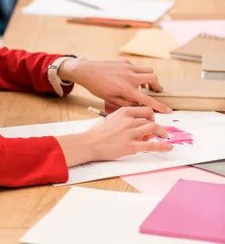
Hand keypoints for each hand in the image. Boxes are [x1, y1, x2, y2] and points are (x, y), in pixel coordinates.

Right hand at [56, 107, 172, 167]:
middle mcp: (128, 120)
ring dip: (160, 133)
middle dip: (157, 125)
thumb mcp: (110, 118)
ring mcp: (130, 133)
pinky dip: (162, 146)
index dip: (151, 115)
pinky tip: (168, 147)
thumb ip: (123, 119)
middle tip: (158, 131)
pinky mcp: (131, 146)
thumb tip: (133, 123)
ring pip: (153, 128)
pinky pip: (151, 145)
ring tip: (163, 138)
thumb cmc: (97, 132)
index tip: (151, 120)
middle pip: (150, 118)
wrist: (89, 143)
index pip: (144, 109)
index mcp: (123, 112)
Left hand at [58, 58, 171, 113]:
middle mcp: (130, 76)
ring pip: (148, 70)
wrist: (87, 70)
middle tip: (154, 91)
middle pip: (154, 78)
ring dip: (150, 77)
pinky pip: (137, 66)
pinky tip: (131, 77)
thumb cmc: (97, 87)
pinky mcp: (125, 61)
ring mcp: (128, 67)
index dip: (159, 106)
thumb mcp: (111, 99)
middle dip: (157, 86)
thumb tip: (139, 107)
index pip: (148, 100)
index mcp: (127, 89)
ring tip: (144, 84)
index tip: (168, 110)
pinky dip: (139, 73)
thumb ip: (127, 104)